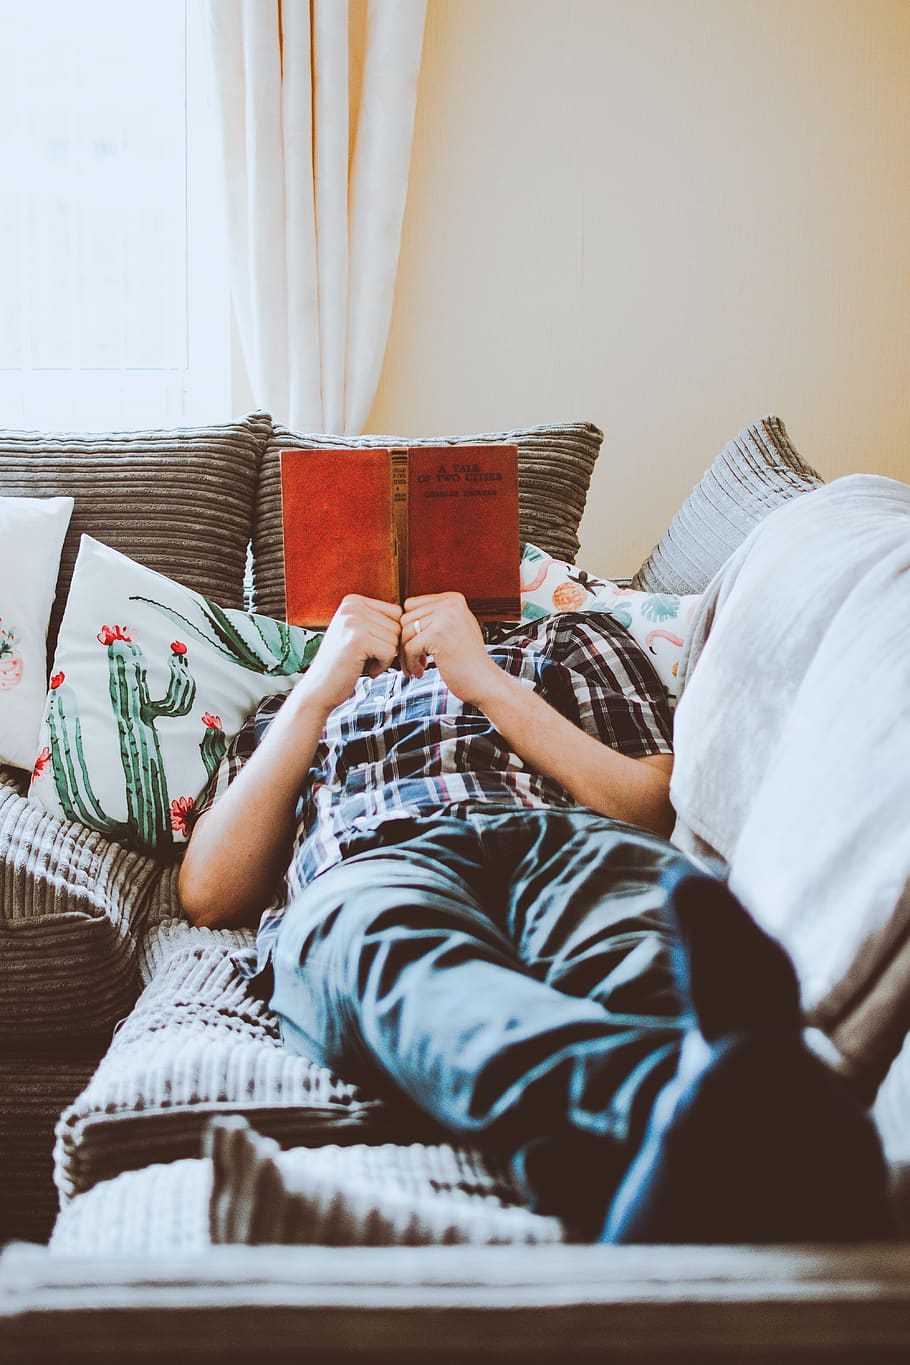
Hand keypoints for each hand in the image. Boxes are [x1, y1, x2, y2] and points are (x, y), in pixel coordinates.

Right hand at [302, 594, 401, 712]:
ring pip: (395, 639)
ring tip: (365, 664)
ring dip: (385, 658)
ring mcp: (353, 621)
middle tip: (369, 660)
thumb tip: (417, 621)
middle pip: (397, 625)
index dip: (392, 636)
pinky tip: (367, 670)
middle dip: (390, 648)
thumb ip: (381, 622)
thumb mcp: (361, 634)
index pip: (396, 613)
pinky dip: (383, 666)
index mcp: (353, 601)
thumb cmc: (346, 664)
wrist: (320, 689)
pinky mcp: (357, 639)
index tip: (375, 650)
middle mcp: (351, 606)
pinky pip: (390, 651)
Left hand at [400, 592, 502, 704]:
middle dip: (405, 642)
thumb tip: (403, 612)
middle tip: (416, 660)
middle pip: (405, 618)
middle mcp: (450, 604)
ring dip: (406, 655)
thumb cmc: (467, 660)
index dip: (409, 628)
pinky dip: (411, 664)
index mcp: (453, 599)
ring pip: (405, 633)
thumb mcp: (455, 628)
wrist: (484, 682)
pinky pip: (409, 648)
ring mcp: (444, 618)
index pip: (411, 605)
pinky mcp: (437, 635)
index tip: (417, 647)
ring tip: (418, 667)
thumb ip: (434, 616)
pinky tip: (420, 673)